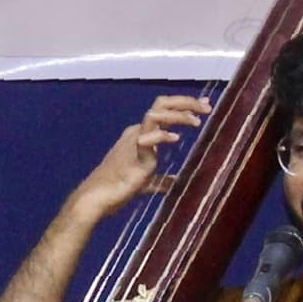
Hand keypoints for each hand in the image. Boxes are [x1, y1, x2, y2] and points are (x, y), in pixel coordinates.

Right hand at [67, 96, 209, 223]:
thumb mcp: (146, 182)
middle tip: (206, 107)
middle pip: (162, 105)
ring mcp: (134, 141)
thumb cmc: (118, 190)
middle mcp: (137, 133)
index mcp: (140, 135)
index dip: (185, 106)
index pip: (164, 112)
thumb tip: (176, 183)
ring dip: (178, 115)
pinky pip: (148, 139)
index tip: (204, 107)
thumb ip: (162, 180)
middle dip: (185, 102)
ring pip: (156, 115)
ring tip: (197, 122)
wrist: (96, 198)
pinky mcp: (135, 155)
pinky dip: (163, 136)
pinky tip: (176, 138)